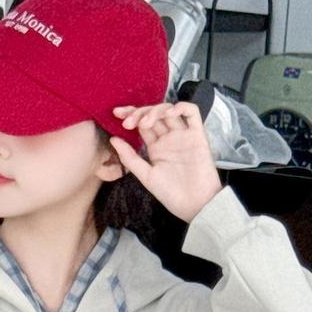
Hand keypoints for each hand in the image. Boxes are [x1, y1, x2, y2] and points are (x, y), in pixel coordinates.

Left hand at [109, 101, 223, 222]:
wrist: (194, 204)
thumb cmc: (170, 194)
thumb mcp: (145, 176)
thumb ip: (130, 158)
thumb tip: (113, 139)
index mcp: (155, 147)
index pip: (141, 124)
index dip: (130, 115)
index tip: (116, 114)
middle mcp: (168, 138)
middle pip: (153, 114)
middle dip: (139, 112)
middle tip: (128, 122)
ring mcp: (183, 135)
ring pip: (169, 110)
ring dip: (155, 111)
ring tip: (144, 123)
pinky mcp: (197, 135)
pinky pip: (192, 113)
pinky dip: (181, 107)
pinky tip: (169, 113)